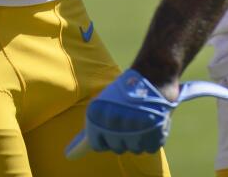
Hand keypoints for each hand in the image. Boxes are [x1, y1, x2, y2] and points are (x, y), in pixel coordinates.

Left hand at [65, 69, 227, 157]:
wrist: (153, 74)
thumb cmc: (125, 89)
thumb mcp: (103, 102)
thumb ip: (93, 126)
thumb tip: (72, 153)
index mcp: (98, 114)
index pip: (97, 144)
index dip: (104, 138)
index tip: (110, 129)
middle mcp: (114, 123)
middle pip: (116, 147)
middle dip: (122, 137)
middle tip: (129, 120)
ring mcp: (135, 128)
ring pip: (134, 149)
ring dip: (138, 139)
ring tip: (141, 120)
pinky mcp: (155, 131)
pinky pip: (150, 147)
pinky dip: (152, 139)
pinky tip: (152, 123)